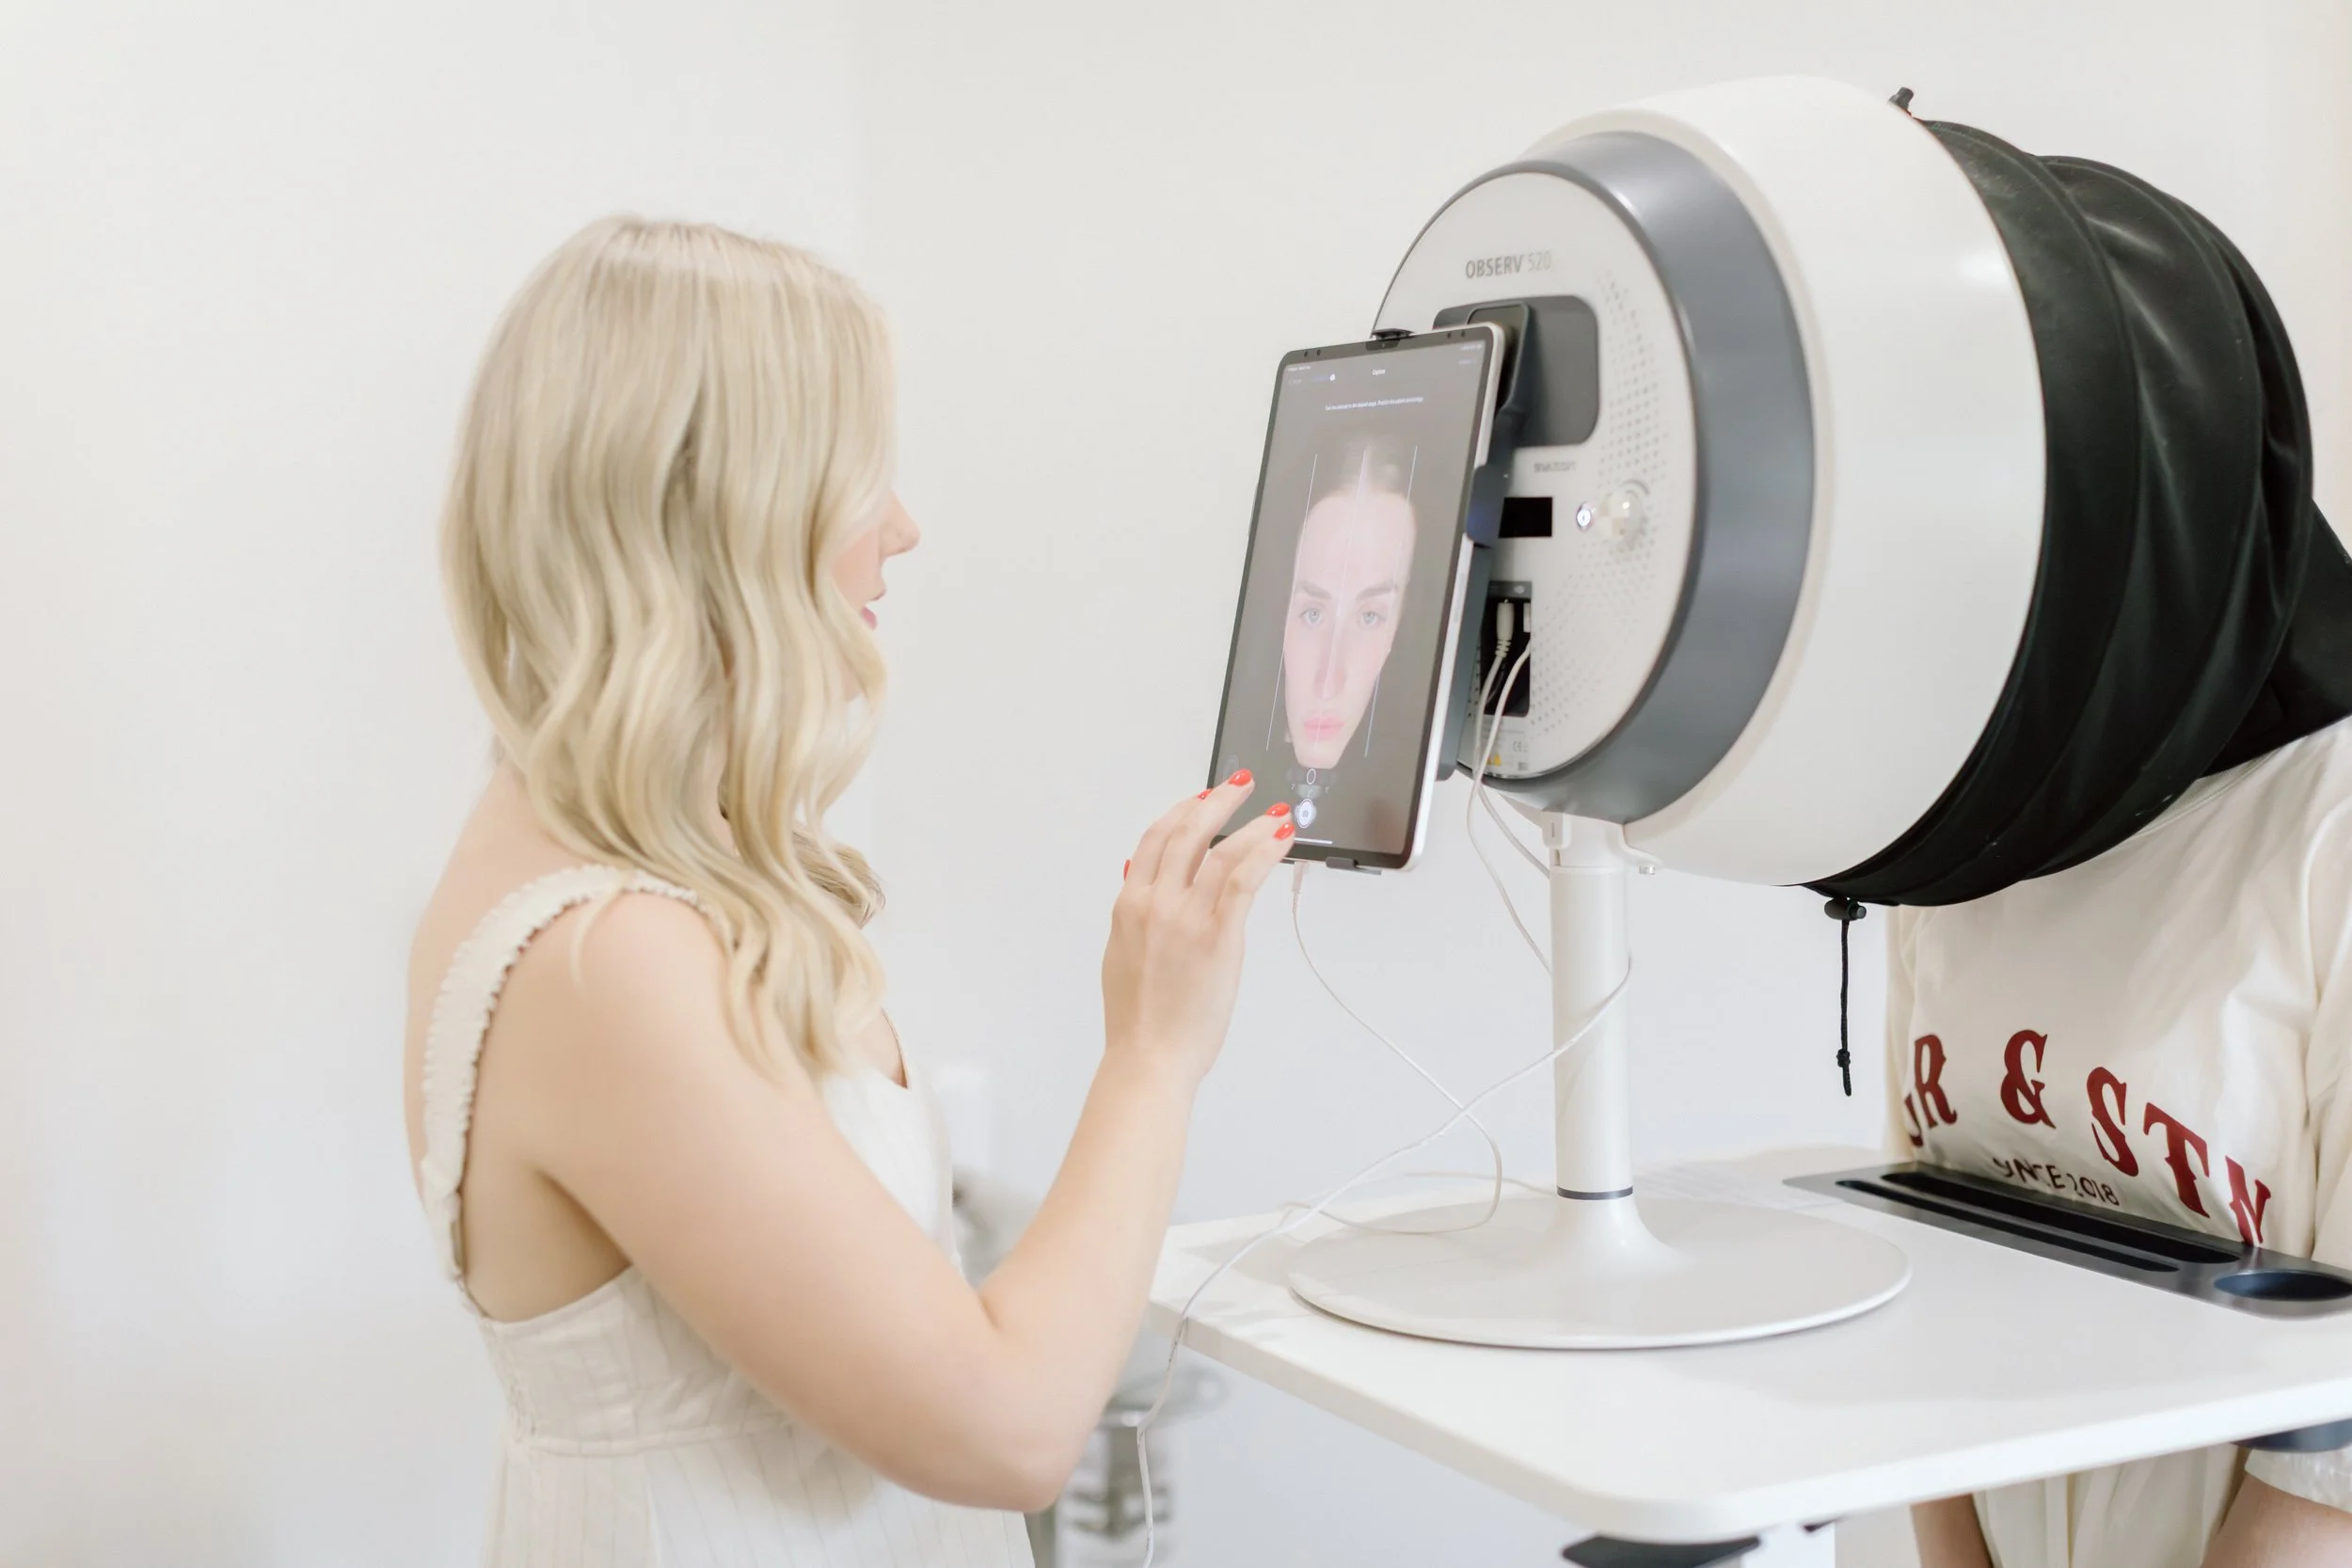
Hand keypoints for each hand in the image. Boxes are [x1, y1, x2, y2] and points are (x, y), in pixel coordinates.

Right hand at [1101, 771, 1293, 1089]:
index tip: (1201, 798)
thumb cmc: (1138, 1019)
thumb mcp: (1122, 955)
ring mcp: (1186, 917)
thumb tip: (1139, 882)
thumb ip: (1134, 916)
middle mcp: (1155, 902)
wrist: (1149, 1056)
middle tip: (1239, 785)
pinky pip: (1244, 879)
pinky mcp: (1218, 936)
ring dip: (1250, 823)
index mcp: (1130, 905)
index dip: (1182, 811)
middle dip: (1217, 802)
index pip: (1155, 840)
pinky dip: (1264, 851)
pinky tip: (1281, 838)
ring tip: (1273, 811)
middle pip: (1187, 833)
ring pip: (1221, 850)